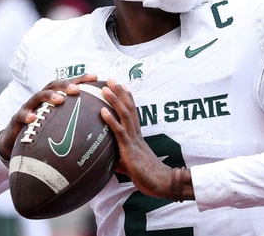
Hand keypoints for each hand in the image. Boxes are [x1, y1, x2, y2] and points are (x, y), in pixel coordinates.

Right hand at [0, 74, 98, 161]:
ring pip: (37, 97)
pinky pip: (21, 116)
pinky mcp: (17, 119)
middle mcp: (41, 99)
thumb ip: (74, 121)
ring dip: (49, 96)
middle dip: (65, 85)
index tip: (95, 77)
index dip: (81, 79)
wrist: (14, 140)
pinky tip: (33, 119)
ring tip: (59, 100)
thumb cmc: (42, 130)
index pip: (68, 85)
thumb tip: (101, 128)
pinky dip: (27, 116)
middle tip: (77, 90)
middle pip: (53, 86)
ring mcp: (28, 107)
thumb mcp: (58, 124)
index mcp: (53, 98)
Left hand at [100, 78, 173, 199]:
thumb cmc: (148, 177)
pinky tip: (102, 111)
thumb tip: (105, 162)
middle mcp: (136, 134)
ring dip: (114, 100)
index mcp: (138, 136)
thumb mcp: (130, 165)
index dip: (127, 98)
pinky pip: (119, 132)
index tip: (121, 86)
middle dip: (119, 93)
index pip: (132, 113)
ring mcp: (134, 140)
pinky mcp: (130, 149)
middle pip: (128, 108)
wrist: (162, 183)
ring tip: (105, 88)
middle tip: (110, 79)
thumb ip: (119, 160)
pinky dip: (110, 120)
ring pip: (124, 115)